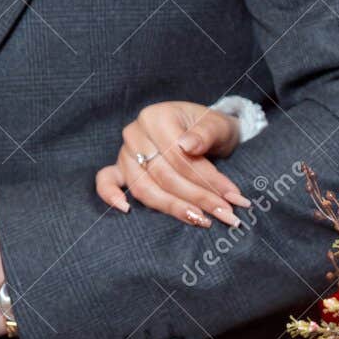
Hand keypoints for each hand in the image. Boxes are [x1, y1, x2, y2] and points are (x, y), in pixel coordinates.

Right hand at [95, 101, 248, 227]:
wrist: (200, 130)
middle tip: (225, 215)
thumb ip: (205, 134)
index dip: (207, 180)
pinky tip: (126, 210)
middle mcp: (135, 133)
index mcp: (156, 117)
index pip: (179, 158)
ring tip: (202, 220)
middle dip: (198, 198)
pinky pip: (106, 181)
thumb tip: (188, 146)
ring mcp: (125, 152)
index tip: (232, 198)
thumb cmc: (208, 129)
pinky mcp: (120, 168)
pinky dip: (110, 195)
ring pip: (144, 188)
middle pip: (164, 176)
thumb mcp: (216, 125)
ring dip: (173, 207)